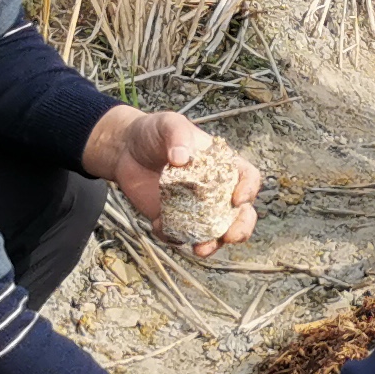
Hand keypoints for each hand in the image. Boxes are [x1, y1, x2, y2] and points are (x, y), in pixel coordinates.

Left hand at [83, 107, 261, 258]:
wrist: (125, 150)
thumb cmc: (153, 132)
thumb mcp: (168, 124)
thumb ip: (177, 135)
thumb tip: (181, 159)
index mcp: (223, 165)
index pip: (248, 177)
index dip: (249, 190)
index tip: (237, 199)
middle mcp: (215, 189)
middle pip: (240, 213)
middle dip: (240, 228)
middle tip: (230, 236)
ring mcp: (196, 208)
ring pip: (215, 232)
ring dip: (213, 244)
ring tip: (201, 249)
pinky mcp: (174, 219)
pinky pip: (180, 235)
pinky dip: (174, 237)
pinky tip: (158, 225)